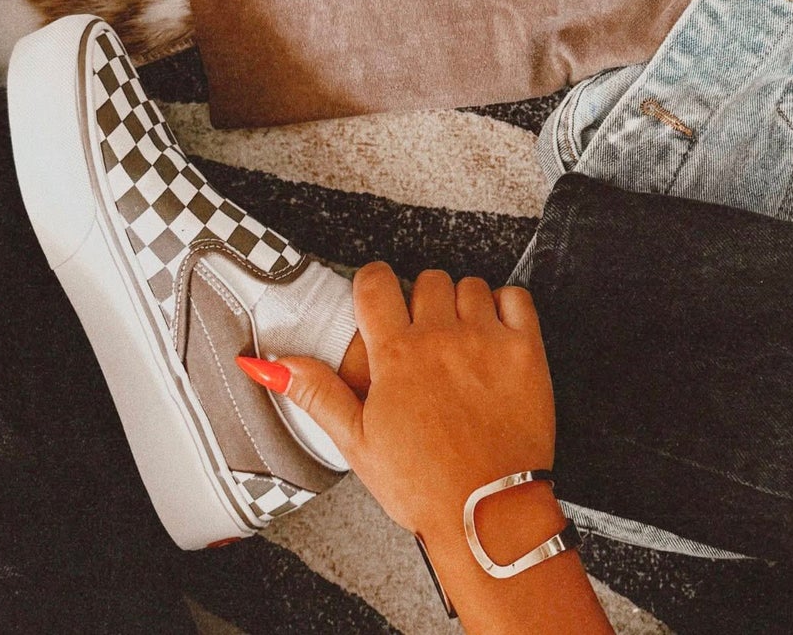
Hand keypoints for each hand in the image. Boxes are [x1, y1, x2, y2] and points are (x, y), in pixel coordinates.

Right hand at [242, 263, 613, 632]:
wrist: (486, 513)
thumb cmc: (422, 485)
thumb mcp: (356, 442)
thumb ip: (315, 392)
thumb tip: (266, 364)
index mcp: (396, 356)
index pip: (375, 282)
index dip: (372, 284)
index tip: (376, 298)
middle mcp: (441, 338)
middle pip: (426, 279)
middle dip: (420, 300)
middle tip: (421, 336)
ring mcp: (486, 340)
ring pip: (469, 284)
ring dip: (461, 304)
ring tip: (458, 342)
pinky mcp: (525, 350)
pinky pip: (515, 296)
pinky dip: (505, 306)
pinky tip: (495, 334)